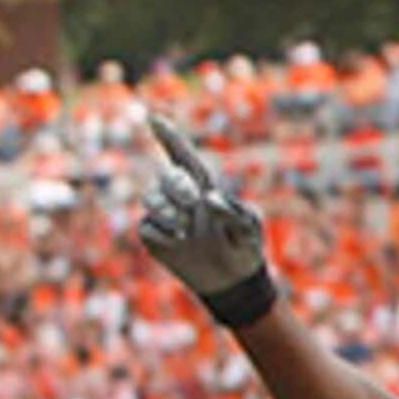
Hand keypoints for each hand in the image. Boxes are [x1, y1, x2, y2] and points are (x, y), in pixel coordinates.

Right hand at [137, 114, 277, 323]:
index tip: (154, 118)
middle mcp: (180, 195)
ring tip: (186, 228)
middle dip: (177, 186)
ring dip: (168, 211)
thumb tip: (208, 199)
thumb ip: (233, 213)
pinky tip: (180, 243)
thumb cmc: (245, 248)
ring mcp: (164, 214)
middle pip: (166, 176)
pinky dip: (165, 236)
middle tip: (193, 202)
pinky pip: (148, 227)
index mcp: (204, 186)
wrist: (233, 281)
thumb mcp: (249, 231)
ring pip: (151, 198)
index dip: (169, 137)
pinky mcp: (154, 234)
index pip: (183, 156)